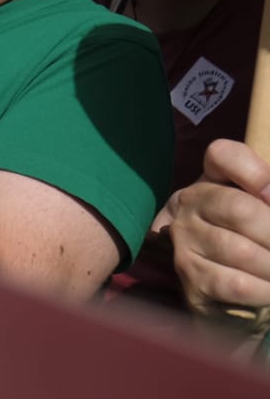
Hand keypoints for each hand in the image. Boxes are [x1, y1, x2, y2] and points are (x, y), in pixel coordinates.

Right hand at [159, 139, 269, 325]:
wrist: (226, 287)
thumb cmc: (255, 239)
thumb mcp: (261, 208)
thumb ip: (267, 191)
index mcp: (211, 179)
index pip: (224, 155)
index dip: (257, 174)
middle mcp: (189, 203)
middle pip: (240, 209)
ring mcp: (185, 241)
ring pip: (241, 251)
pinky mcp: (190, 278)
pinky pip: (236, 284)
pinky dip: (264, 291)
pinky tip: (269, 289)